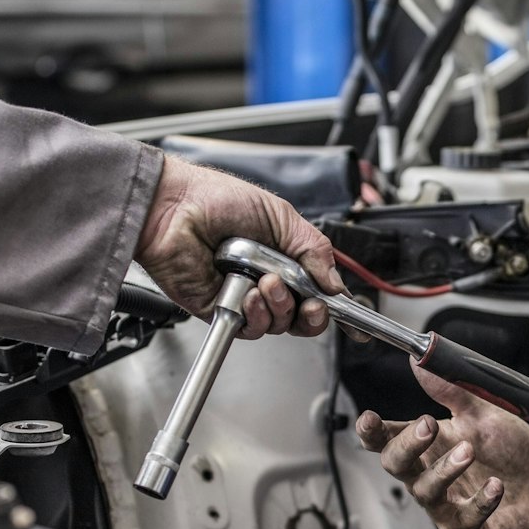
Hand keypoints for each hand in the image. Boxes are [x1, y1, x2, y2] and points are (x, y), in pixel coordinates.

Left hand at [135, 155, 341, 339]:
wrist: (174, 207)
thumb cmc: (218, 200)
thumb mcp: (282, 217)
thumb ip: (314, 251)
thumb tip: (335, 285)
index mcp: (285, 260)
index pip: (317, 291)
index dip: (334, 306)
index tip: (354, 321)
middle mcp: (267, 282)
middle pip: (303, 318)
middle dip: (313, 315)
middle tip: (312, 302)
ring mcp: (244, 298)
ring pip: (280, 325)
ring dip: (281, 306)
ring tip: (267, 281)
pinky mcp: (222, 311)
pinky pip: (251, 328)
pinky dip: (256, 315)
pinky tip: (248, 294)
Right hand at [357, 362, 528, 528]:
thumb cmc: (505, 458)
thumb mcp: (486, 416)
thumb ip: (455, 392)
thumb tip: (423, 361)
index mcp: (428, 447)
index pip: (387, 439)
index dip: (371, 431)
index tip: (369, 418)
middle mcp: (429, 476)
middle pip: (396, 464)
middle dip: (407, 444)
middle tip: (429, 424)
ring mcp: (445, 507)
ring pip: (426, 491)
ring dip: (444, 469)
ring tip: (469, 450)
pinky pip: (466, 520)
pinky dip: (480, 501)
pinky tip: (496, 486)